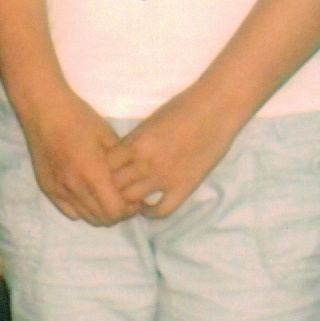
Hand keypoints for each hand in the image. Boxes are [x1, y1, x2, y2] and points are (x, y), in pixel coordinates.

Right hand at [17, 88, 139, 227]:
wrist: (44, 110)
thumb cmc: (79, 119)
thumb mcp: (108, 138)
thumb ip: (121, 166)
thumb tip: (135, 184)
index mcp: (92, 173)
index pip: (115, 211)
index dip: (130, 210)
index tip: (135, 199)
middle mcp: (73, 186)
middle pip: (102, 219)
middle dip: (118, 213)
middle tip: (123, 199)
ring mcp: (58, 189)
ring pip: (86, 218)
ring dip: (100, 212)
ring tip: (106, 196)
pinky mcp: (47, 188)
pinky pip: (70, 211)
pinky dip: (82, 209)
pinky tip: (87, 194)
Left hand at [105, 89, 240, 220]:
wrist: (216, 109)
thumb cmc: (183, 108)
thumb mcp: (148, 122)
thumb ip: (133, 142)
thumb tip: (120, 159)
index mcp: (134, 143)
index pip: (104, 166)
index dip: (103, 171)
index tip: (106, 172)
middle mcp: (145, 162)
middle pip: (114, 185)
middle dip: (112, 187)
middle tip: (116, 189)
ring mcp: (164, 177)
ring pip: (131, 200)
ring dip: (129, 200)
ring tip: (131, 198)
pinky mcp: (184, 187)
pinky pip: (161, 211)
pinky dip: (151, 213)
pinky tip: (149, 207)